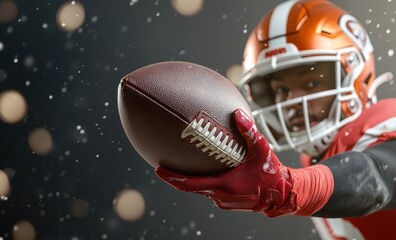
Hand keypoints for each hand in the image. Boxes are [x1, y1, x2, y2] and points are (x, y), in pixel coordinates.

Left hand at [156, 109, 296, 215]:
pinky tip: (203, 172)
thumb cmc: (270, 173)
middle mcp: (219, 196)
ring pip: (200, 190)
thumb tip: (237, 112)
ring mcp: (222, 202)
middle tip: (161, 166)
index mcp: (223, 185)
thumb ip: (248, 131)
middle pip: (190, 188)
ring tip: (179, 166)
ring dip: (189, 180)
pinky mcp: (226, 203)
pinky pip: (209, 192)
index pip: (190, 184)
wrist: (282, 195)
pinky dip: (202, 182)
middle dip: (174, 178)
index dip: (172, 178)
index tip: (158, 169)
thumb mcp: (261, 149)